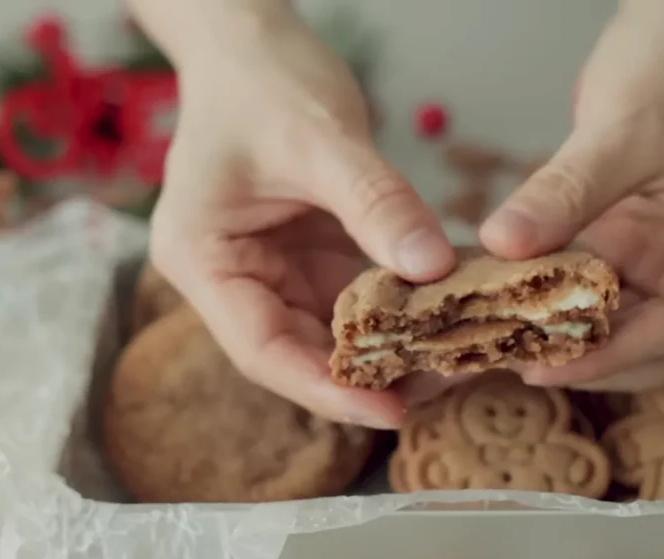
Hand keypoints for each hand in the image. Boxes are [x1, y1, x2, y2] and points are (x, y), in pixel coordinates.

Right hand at [136, 0, 455, 427]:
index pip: (262, 350)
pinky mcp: (312, 253)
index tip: (389, 411)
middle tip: (444, 383)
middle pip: (302, 350)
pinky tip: (452, 310)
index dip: (325, 389)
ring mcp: (276, 267)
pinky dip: (403, 304)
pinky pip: (361, 292)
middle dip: (370, 374)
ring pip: (338, 328)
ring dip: (394, 344)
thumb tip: (433, 269)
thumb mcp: (318, 139)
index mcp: (204, 260)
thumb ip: (375, 204)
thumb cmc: (261, 80)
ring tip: (458, 355)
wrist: (252, 41)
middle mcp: (236, 276)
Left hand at [481, 0, 663, 391]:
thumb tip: (501, 246)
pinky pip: (609, 290)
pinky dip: (566, 300)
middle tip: (514, 360)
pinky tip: (516, 305)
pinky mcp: (653, 243)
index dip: (612, 354)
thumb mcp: (620, 128)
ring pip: (631, 324)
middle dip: (591, 356)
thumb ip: (562, 193)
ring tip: (507, 342)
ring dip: (574, 334)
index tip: (543, 365)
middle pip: (661, 340)